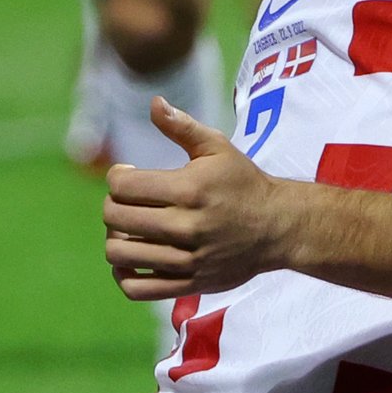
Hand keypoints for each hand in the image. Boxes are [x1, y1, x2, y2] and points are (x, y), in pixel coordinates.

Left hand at [101, 98, 297, 300]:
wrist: (279, 227)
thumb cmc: (243, 183)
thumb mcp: (218, 148)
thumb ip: (182, 127)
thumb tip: (153, 103)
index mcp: (189, 189)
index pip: (122, 186)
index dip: (117, 177)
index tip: (129, 175)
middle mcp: (186, 226)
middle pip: (115, 219)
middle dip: (112, 206)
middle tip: (128, 202)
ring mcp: (187, 259)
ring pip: (120, 255)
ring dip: (115, 239)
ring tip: (129, 230)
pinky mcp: (189, 284)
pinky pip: (138, 289)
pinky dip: (124, 275)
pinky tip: (131, 260)